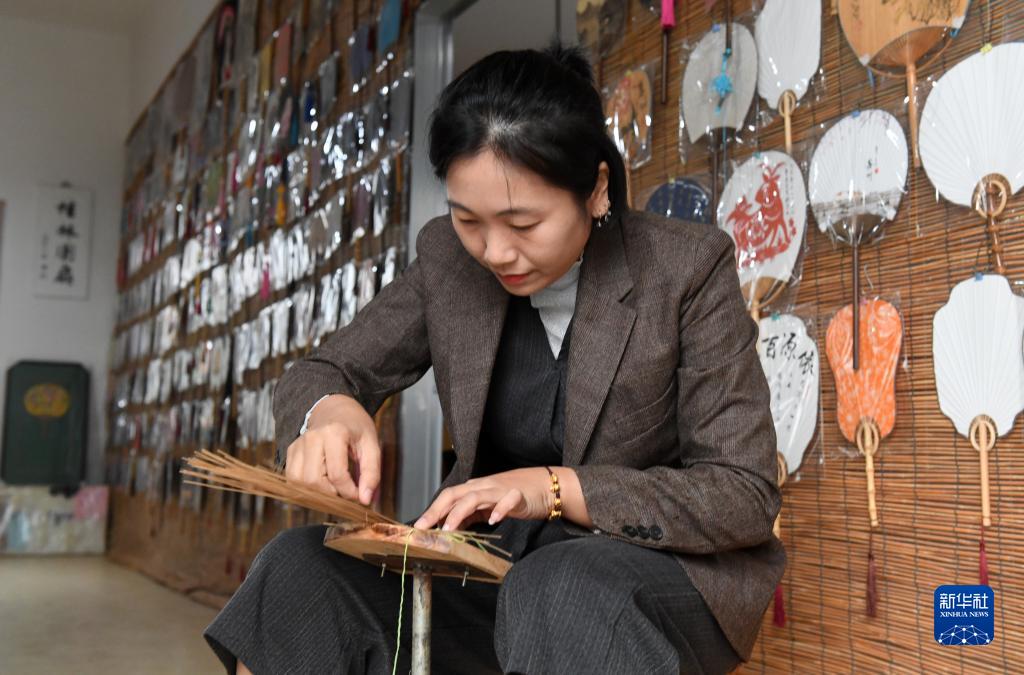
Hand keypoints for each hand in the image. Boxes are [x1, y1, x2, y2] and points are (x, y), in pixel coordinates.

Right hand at [284, 394, 380, 504]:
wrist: (334, 409)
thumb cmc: (354, 426)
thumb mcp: (372, 445)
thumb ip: (372, 472)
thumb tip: (366, 499)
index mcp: (334, 433)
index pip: (337, 475)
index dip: (349, 492)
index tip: (359, 496)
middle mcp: (312, 438)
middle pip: (314, 482)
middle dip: (332, 494)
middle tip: (346, 491)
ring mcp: (298, 444)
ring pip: (299, 483)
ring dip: (318, 492)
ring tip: (334, 486)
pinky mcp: (291, 451)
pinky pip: (292, 479)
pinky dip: (306, 487)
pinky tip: (321, 481)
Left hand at [412, 468, 553, 530]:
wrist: (544, 486)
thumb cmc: (512, 497)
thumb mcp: (485, 508)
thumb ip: (468, 516)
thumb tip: (448, 529)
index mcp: (474, 489)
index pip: (448, 497)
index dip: (432, 510)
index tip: (418, 527)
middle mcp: (483, 487)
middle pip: (455, 494)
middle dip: (437, 511)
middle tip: (425, 528)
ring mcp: (500, 489)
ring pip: (475, 496)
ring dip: (460, 512)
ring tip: (450, 528)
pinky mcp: (518, 495)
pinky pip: (507, 500)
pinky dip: (499, 510)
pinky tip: (494, 520)